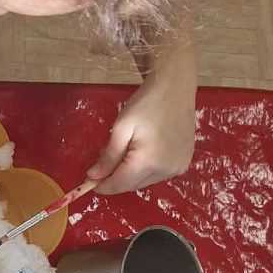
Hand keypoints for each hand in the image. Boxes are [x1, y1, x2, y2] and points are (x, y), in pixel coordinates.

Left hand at [87, 66, 195, 195]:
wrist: (176, 87)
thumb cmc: (147, 103)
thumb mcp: (121, 128)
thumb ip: (108, 156)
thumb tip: (93, 177)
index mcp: (148, 161)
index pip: (120, 184)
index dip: (103, 186)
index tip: (89, 181)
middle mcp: (166, 170)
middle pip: (132, 185)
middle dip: (115, 178)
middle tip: (103, 162)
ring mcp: (177, 167)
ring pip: (145, 181)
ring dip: (130, 174)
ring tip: (124, 152)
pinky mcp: (183, 163)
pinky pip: (158, 174)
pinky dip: (145, 169)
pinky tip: (141, 153)